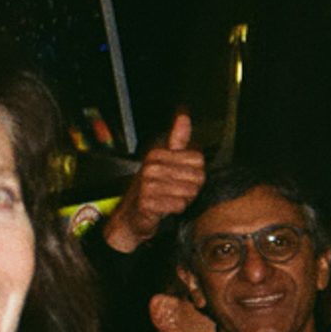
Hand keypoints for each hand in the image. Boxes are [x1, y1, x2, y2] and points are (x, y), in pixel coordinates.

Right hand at [104, 114, 205, 254]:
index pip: (199, 161)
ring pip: (189, 193)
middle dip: (191, 189)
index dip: (195, 174)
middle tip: (174, 192)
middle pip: (197, 177)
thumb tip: (183, 114)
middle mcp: (151, 166)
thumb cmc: (151, 190)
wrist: (131, 217)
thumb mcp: (163, 160)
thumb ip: (177, 139)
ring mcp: (147, 184)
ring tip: (168, 199)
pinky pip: (178, 205)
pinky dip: (175, 210)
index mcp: (158, 154)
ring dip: (183, 200)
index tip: (181, 178)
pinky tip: (164, 209)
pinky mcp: (147, 202)